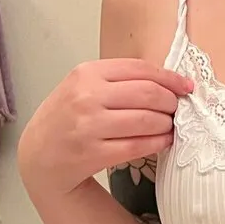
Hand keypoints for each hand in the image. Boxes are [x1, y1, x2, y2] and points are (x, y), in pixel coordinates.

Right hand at [16, 58, 192, 201]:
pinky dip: (158, 142)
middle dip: (171, 102)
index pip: (140, 69)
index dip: (169, 78)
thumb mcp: (82, 86)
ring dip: (167, 123)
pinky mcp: (94, 153)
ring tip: (170, 125)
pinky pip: (138, 145)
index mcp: (86, 73)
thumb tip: (166, 81)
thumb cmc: (65, 117)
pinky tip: (163, 141)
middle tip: (177, 108)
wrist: (39, 154)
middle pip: (148, 94)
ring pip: (147, 120)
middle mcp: (87, 96)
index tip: (185, 86)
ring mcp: (89, 126)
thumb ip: (117, 79)